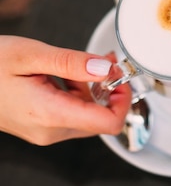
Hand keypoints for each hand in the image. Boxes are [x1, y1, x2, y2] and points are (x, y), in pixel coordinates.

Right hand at [0, 36, 130, 144]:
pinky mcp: (40, 126)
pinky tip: (69, 72)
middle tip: (106, 61)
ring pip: (87, 115)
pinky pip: (71, 113)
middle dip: (109, 89)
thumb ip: (73, 63)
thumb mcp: (31, 54)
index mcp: (50, 115)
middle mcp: (50, 131)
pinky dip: (78, 93)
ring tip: (85, 62)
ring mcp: (44, 131)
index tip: (121, 77)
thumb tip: (107, 69)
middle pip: (101, 119)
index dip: (124, 100)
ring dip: (94, 89)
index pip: (109, 123)